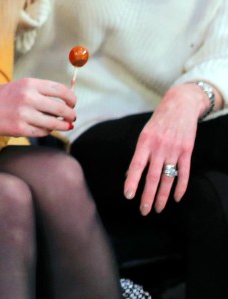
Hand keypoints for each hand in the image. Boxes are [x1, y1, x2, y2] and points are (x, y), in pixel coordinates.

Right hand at [0, 78, 76, 137]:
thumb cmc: (1, 97)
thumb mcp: (20, 86)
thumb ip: (41, 91)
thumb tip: (67, 101)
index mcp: (29, 83)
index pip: (61, 90)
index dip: (72, 98)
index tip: (73, 103)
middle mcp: (28, 97)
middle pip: (62, 108)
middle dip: (71, 114)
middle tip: (72, 117)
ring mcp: (24, 114)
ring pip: (55, 123)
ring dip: (63, 125)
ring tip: (65, 125)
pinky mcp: (20, 129)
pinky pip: (42, 132)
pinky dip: (46, 131)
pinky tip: (44, 128)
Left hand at [124, 83, 205, 214]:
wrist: (179, 105)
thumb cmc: (158, 121)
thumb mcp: (144, 134)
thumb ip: (140, 154)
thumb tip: (129, 174)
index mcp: (144, 142)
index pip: (137, 166)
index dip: (132, 181)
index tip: (128, 196)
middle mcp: (159, 147)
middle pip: (152, 177)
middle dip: (148, 196)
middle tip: (144, 211)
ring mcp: (174, 150)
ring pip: (167, 178)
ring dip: (162, 195)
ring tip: (158, 208)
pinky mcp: (187, 151)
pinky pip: (184, 173)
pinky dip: (180, 187)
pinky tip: (175, 198)